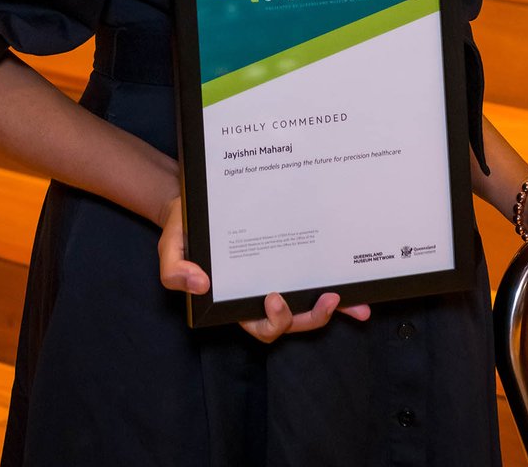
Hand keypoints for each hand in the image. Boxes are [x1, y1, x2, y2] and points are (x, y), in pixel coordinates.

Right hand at [157, 196, 371, 341]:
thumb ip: (175, 269)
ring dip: (334, 310)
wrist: (195, 202)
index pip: (257, 324)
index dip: (272, 321)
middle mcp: (260, 294)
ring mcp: (279, 277)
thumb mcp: (171, 248)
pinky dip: (338, 288)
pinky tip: (356, 287)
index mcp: (235, 300)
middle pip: (291, 321)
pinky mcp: (291, 259)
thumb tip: (198, 283)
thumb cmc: (185, 229)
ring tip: (355, 305)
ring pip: (309, 305)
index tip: (275, 298)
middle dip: (311, 318)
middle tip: (327, 300)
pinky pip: (315, 278)